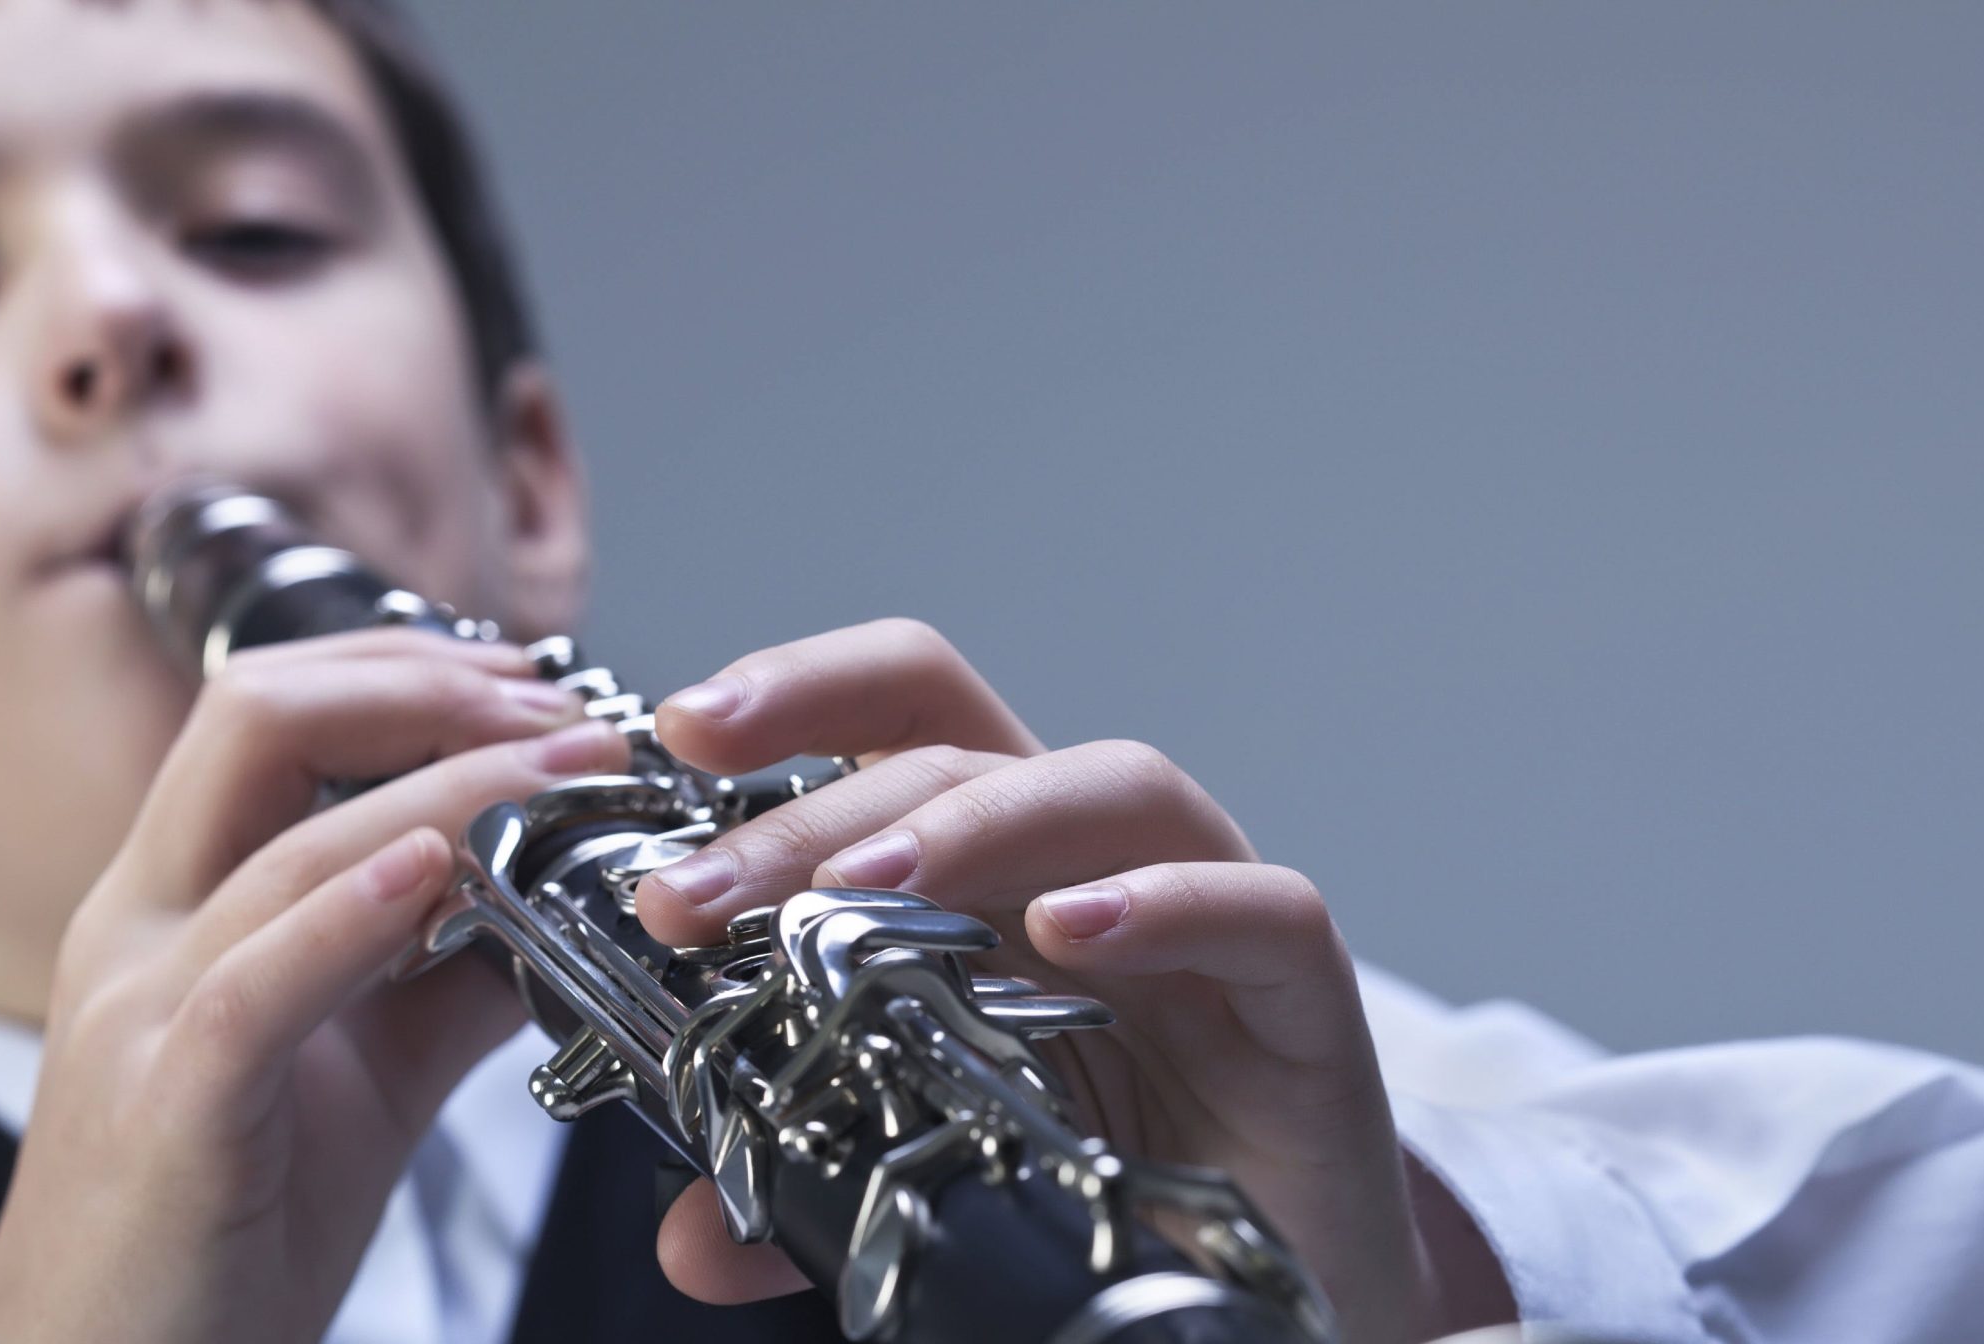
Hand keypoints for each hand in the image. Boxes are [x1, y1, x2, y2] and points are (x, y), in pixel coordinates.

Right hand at [0, 629, 631, 1343]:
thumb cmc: (221, 1229)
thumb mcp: (364, 1074)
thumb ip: (449, 976)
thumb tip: (564, 898)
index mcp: (175, 902)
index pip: (271, 715)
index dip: (408, 672)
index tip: (534, 683)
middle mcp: (140, 927)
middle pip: (254, 719)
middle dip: (421, 683)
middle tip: (557, 705)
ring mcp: (140, 1010)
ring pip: (284, 842)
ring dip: (449, 787)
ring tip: (565, 770)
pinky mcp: (168, 1106)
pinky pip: (256, 985)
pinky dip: (351, 914)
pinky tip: (438, 869)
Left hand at [632, 619, 1511, 1343]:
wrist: (1277, 1318)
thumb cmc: (1112, 1207)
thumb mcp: (930, 1181)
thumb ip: (813, 1184)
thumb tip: (686, 1235)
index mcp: (995, 886)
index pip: (902, 723)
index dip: (799, 696)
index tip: (677, 738)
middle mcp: (1095, 876)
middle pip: (972, 742)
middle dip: (823, 800)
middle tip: (703, 893)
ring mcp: (1206, 933)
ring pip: (1115, 788)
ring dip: (974, 825)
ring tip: (861, 894)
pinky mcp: (1307, 1010)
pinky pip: (1264, 912)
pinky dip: (1167, 904)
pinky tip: (1076, 933)